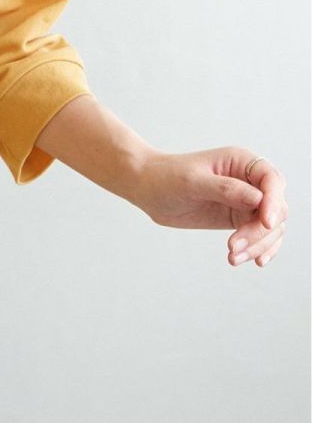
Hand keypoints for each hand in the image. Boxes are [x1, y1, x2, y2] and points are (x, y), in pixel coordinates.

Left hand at [136, 147, 288, 268]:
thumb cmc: (166, 177)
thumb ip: (225, 189)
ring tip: (233, 257)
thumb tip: (258, 199)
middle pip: (275, 208)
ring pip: (270, 227)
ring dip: (258, 245)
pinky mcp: (238, 218)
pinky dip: (259, 249)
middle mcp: (249, 181)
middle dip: (260, 231)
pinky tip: (253, 261)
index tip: (265, 222)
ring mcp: (246, 201)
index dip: (274, 202)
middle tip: (234, 246)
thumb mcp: (192, 181)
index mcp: (241, 161)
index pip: (272, 181)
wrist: (147, 189)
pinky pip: (259, 236)